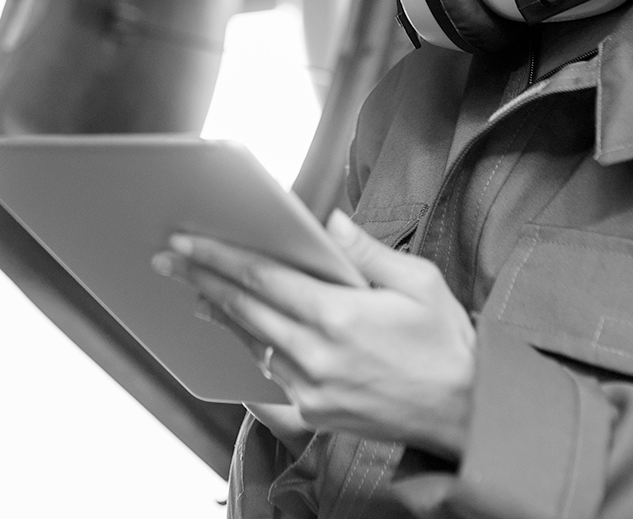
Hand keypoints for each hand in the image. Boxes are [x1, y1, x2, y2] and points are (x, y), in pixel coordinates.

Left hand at [156, 211, 475, 456]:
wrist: (464, 411)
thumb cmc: (444, 343)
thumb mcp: (419, 282)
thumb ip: (366, 251)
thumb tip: (329, 221)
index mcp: (340, 316)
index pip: (263, 278)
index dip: (219, 257)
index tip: (186, 243)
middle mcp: (317, 356)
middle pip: (245, 309)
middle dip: (202, 280)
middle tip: (169, 261)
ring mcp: (312, 389)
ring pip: (253, 343)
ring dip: (221, 316)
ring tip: (195, 294)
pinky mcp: (315, 412)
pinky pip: (271, 376)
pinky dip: (252, 351)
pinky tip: (240, 336)